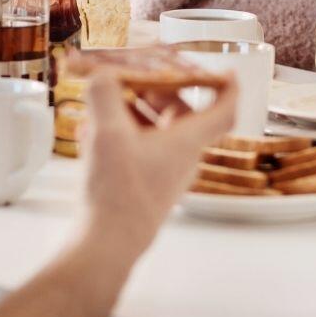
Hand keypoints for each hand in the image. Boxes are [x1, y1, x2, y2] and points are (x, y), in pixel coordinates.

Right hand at [62, 63, 237, 258]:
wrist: (106, 246)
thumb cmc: (119, 196)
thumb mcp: (108, 134)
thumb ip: (105, 97)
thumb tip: (103, 76)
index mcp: (187, 142)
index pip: (223, 110)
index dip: (227, 86)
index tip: (225, 70)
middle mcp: (180, 158)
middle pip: (181, 115)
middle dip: (158, 92)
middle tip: (135, 77)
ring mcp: (161, 175)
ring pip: (155, 133)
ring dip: (133, 113)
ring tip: (104, 102)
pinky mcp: (140, 188)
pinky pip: (135, 152)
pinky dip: (118, 136)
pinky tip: (89, 132)